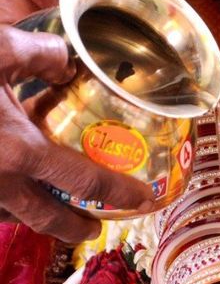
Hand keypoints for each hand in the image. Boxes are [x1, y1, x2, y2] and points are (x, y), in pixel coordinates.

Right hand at [0, 0, 153, 240]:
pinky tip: (6, 189)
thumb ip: (36, 53)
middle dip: (74, 229)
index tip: (141, 199)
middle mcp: (0, 184)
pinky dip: (4, 205)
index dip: (118, 193)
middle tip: (92, 230)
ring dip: (37, 219)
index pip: (85, 182)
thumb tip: (64, 59)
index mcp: (21, 152)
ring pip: (14, 217)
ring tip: (51, 212)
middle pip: (49, 221)